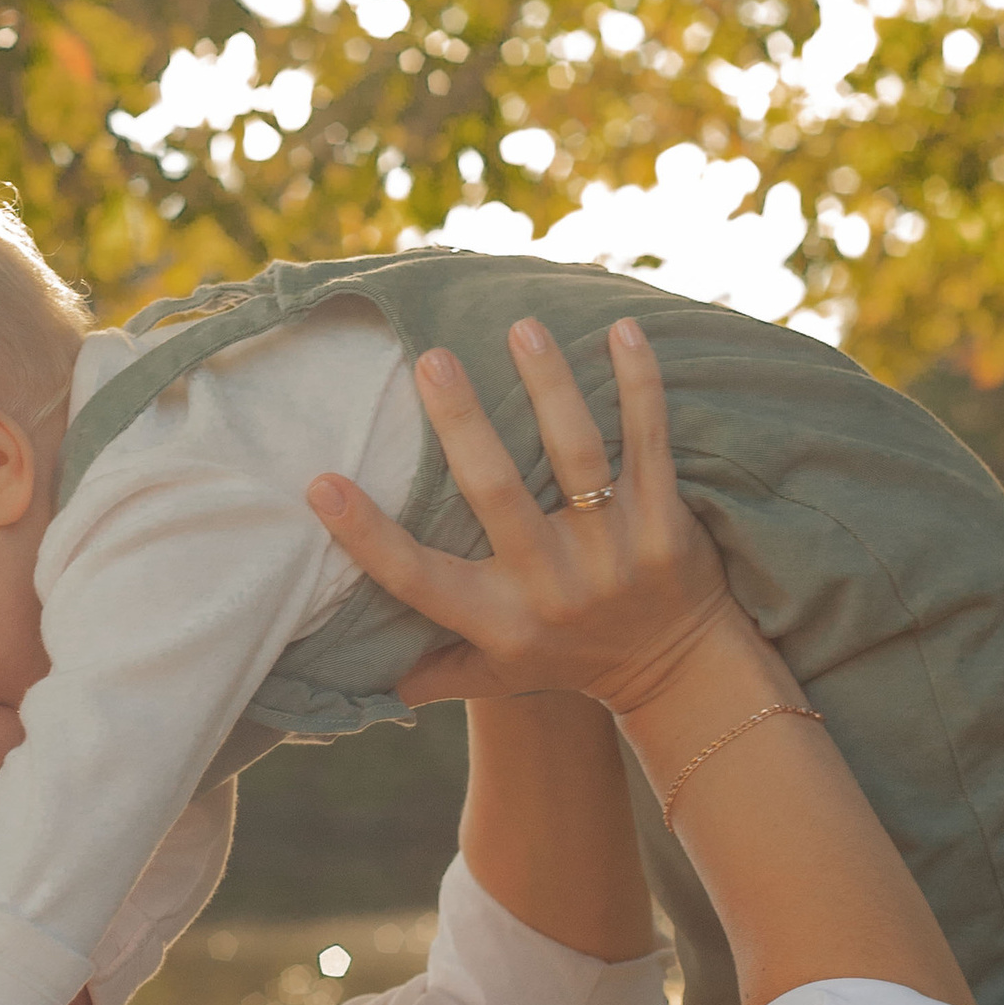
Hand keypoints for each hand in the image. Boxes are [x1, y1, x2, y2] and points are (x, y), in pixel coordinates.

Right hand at [309, 320, 736, 720]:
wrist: (681, 673)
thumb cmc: (572, 659)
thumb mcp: (497, 677)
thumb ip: (433, 671)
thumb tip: (359, 672)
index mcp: (499, 619)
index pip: (418, 579)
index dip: (368, 537)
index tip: (322, 484)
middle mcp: (552, 586)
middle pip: (497, 495)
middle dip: (462, 425)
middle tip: (431, 360)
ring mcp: (613, 550)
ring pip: (575, 455)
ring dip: (550, 385)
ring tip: (522, 327)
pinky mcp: (665, 523)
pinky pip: (650, 443)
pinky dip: (639, 386)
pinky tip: (622, 330)